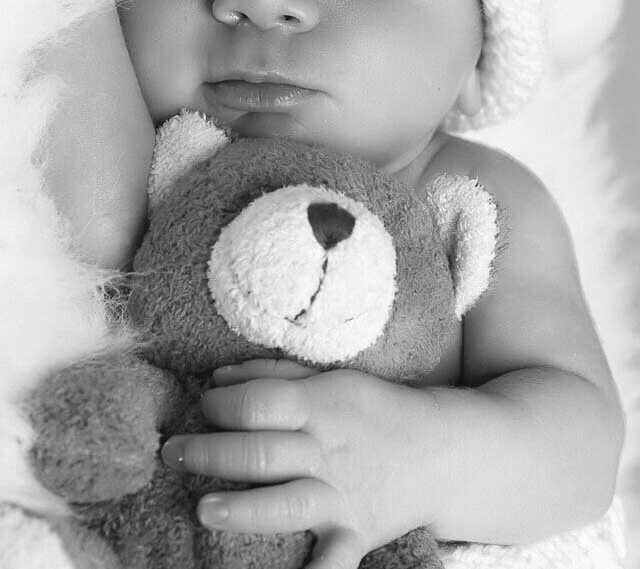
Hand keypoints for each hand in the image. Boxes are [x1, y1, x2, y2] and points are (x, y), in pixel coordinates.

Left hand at [162, 359, 437, 568]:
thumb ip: (272, 376)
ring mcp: (341, 497)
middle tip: (173, 453)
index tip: (202, 407)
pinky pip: (334, 564)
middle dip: (210, 453)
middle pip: (260, 453)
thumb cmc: (375, 409)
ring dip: (241, 509)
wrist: (441, 451)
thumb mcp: (330, 378)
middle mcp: (327, 452)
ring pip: (285, 505)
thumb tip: (217, 378)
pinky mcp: (356, 535)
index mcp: (320, 407)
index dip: (221, 405)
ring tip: (202, 509)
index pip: (258, 404)